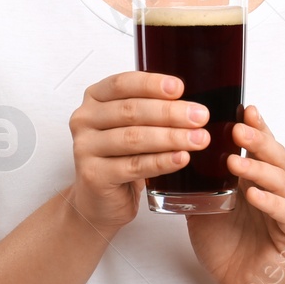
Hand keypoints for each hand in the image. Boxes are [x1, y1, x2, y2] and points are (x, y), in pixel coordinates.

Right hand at [66, 71, 209, 237]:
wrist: (100, 200)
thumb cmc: (119, 157)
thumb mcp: (131, 126)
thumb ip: (151, 109)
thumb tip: (193, 105)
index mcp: (94, 98)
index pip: (122, 84)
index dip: (151, 84)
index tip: (179, 88)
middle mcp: (85, 119)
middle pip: (131, 111)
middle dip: (170, 113)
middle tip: (200, 117)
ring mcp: (85, 148)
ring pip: (134, 138)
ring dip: (171, 137)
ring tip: (198, 139)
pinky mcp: (93, 175)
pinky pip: (133, 166)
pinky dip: (161, 162)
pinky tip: (181, 158)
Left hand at [185, 105, 284, 283]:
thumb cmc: (224, 245)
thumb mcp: (202, 206)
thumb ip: (196, 182)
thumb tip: (171, 153)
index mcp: (255, 179)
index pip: (259, 146)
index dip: (254, 126)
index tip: (243, 108)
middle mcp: (274, 190)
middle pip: (274, 156)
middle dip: (258, 140)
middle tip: (239, 128)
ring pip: (281, 181)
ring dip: (260, 168)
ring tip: (237, 161)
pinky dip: (270, 202)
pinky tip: (253, 195)